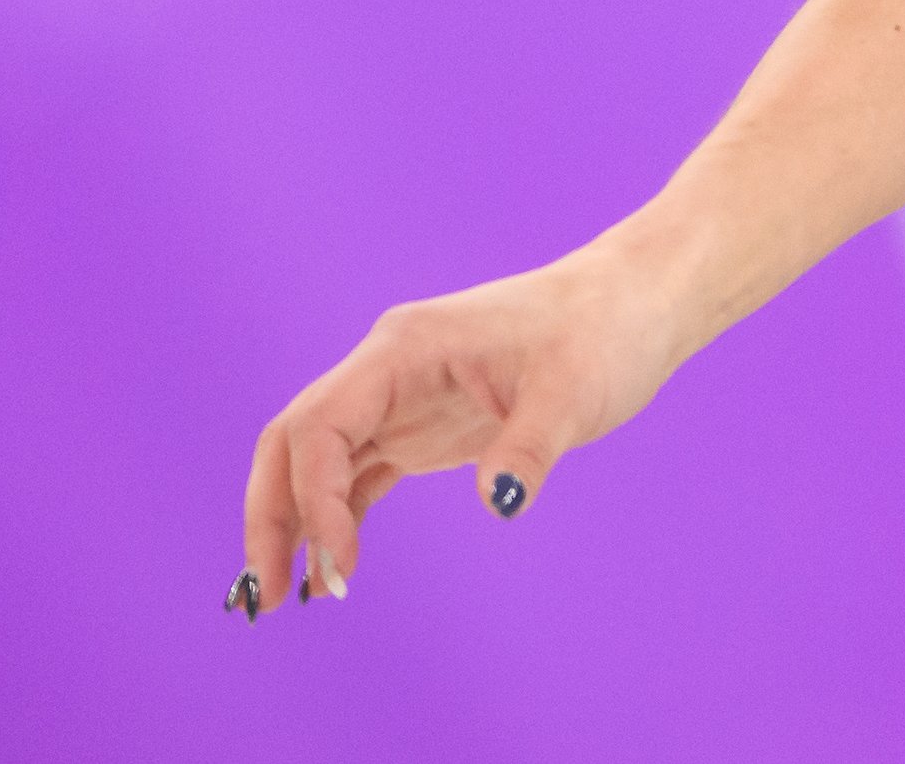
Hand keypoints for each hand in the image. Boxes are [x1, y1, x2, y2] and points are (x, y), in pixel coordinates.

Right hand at [233, 241, 684, 617]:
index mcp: (403, 348)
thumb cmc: (605, 332)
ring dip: (296, 525)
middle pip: (294, 443)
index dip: (312, 497)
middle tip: (268, 597)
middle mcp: (387, 371)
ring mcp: (401, 399)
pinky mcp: (423, 426)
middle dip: (271, 516)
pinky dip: (337, 521)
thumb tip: (501, 504)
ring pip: (316, 463)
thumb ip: (531, 446)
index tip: (338, 563)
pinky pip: (356, 475)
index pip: (320, 425)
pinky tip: (332, 573)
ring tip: (288, 600)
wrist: (636, 304)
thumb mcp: (576, 391)